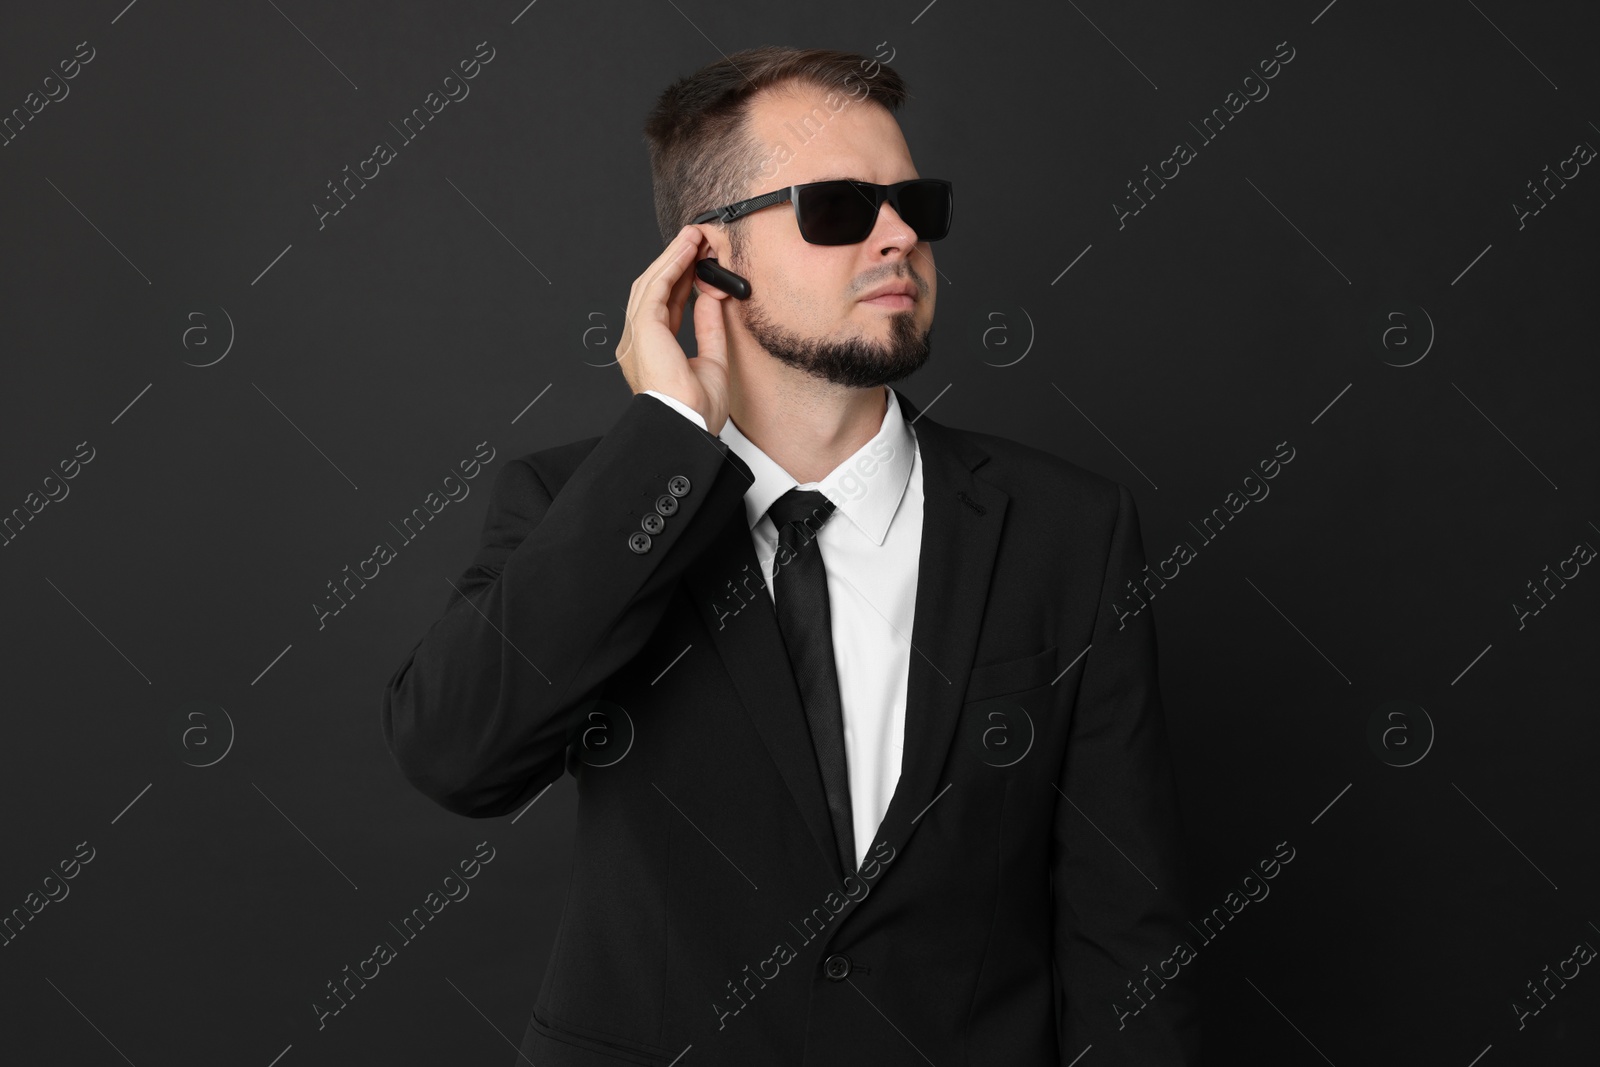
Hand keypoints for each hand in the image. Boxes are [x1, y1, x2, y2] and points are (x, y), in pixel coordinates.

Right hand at [616, 224, 730, 434]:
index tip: (698, 262)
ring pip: (652, 284)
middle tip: (696, 240)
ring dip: (673, 257)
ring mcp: (636, 335)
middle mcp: (638, 343)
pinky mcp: (642, 328)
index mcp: (651, 354)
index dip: (682, 281)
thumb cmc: (696, 411)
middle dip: (676, 263)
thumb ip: (709, 327)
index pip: (666, 307)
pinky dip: (671, 265)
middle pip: (655, 291)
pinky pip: (655, 287)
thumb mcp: (712, 361)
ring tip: (692, 236)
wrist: (688, 425)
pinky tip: (686, 249)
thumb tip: (711, 299)